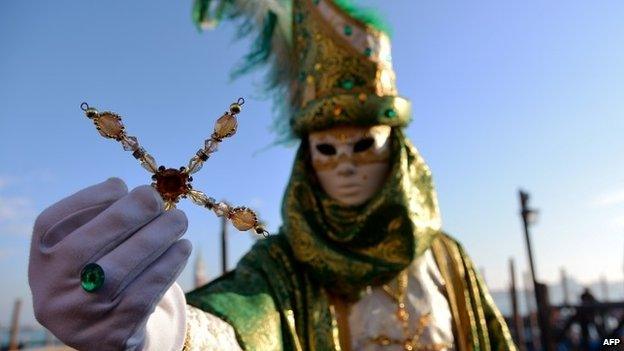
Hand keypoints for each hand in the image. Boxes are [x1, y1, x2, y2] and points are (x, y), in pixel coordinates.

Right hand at [29, 178, 191, 350]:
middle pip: (83, 247)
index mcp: (42, 262)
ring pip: (117, 270)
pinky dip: (167, 265)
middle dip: (126, 215)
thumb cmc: (105, 273)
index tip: (123, 186)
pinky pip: (143, 293)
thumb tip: (127, 190)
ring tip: (178, 220)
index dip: (88, 200)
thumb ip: (100, 218)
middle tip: (158, 199)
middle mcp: (51, 291)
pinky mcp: (112, 333)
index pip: (52, 224)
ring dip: (155, 237)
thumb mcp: (89, 249)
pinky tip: (182, 247)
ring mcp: (80, 316)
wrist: (113, 332)